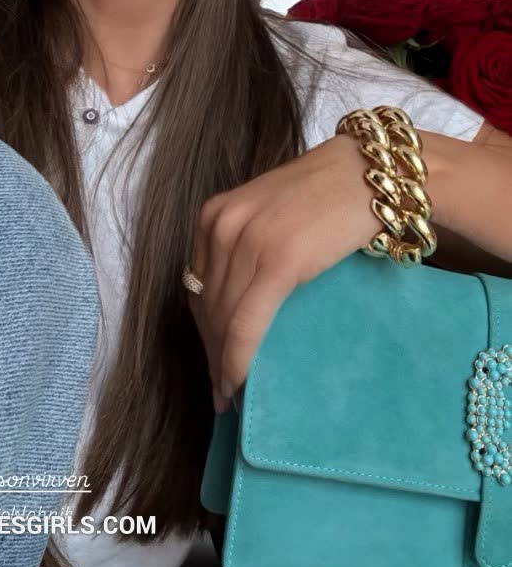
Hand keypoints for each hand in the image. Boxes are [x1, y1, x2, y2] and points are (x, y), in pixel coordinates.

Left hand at [187, 132, 381, 412]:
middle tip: (222, 392)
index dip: (202, 328)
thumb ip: (247, 245)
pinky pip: (245, 325)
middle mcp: (221, 225)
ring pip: (222, 320)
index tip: (211, 359)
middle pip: (205, 305)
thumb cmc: (329, 194)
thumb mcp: (270, 213)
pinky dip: (238, 360)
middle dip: (211, 352)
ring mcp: (246, 242)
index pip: (196, 285)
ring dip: (223, 363)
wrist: (370, 172)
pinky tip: (241, 384)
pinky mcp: (275, 262)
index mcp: (215, 213)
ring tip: (233, 394)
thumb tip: (239, 300)